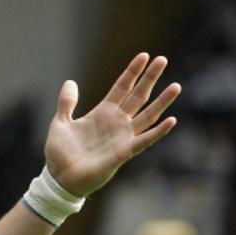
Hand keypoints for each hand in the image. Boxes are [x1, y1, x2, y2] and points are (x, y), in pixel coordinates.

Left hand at [44, 53, 179, 196]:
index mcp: (102, 113)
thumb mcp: (60, 123)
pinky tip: (171, 121)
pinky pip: (144, 141)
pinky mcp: (123, 152)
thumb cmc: (60, 153)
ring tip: (176, 86)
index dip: (132, 72)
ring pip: (147, 115)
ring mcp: (122, 137)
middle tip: (163, 59)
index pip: (121, 87)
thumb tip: (70, 82)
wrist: (59, 178)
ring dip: (162, 102)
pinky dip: (158, 132)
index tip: (144, 55)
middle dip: (150, 78)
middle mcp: (116, 122)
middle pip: (138, 96)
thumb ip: (66, 103)